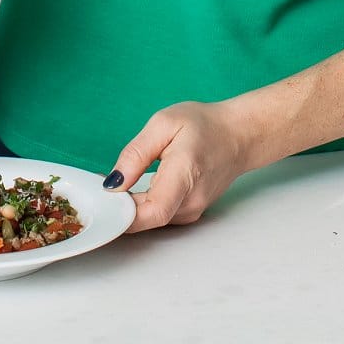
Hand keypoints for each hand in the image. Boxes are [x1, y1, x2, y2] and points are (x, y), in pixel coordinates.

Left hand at [107, 99, 253, 233]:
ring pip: (152, 219)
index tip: (105, 201)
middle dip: (121, 207)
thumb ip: (136, 154)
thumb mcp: (164, 123)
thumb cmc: (204, 125)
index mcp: (185, 174)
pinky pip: (160, 215)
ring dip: (132, 206)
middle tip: (105, 183)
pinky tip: (138, 187)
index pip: (154, 211)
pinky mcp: (190, 213)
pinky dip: (144, 205)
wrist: (238, 136)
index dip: (125, 214)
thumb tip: (113, 183)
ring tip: (122, 180)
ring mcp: (192, 211)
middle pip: (148, 219)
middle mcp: (190, 200)